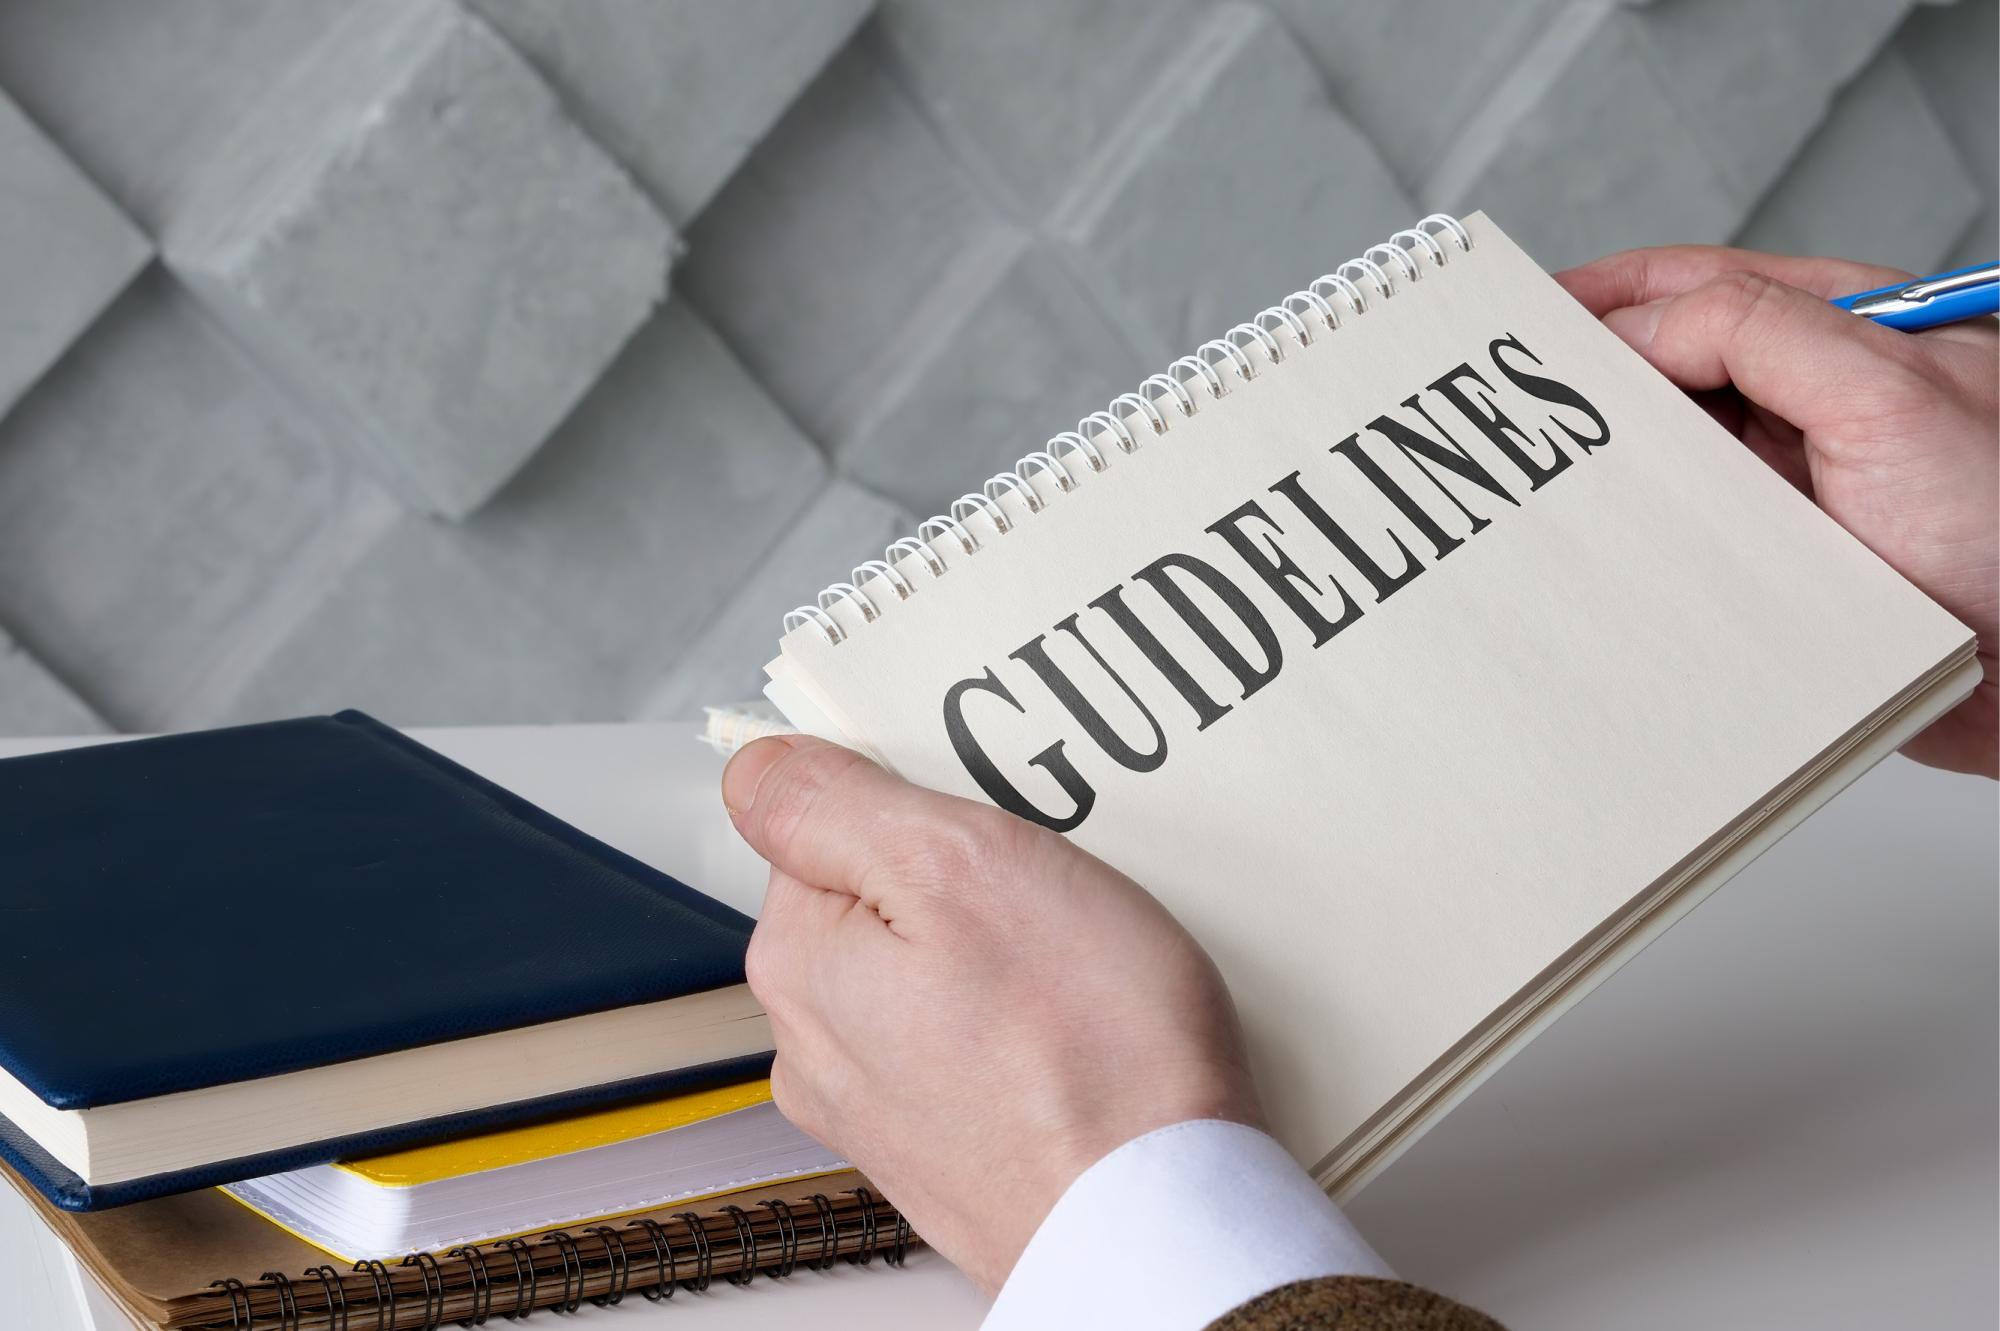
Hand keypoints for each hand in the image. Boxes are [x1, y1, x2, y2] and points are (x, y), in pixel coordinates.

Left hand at [722, 735, 1260, 1290]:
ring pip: (936, 977)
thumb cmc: (1085, 1056)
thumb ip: (837, 806)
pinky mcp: (952, 1149)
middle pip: (882, 902)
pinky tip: (1083, 1027)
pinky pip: (979, 1045)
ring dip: (1002, 956)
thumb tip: (759, 769)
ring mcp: (885, 1110)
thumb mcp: (956, 865)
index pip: (824, 826)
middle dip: (964, 883)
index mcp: (800, 963)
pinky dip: (1027, 1025)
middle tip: (1046, 891)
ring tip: (1079, 964)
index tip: (982, 817)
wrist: (1159, 1223)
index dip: (915, 803)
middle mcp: (820, 1048)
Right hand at [1558, 247, 1997, 777]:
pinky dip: (1639, 553)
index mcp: (1845, 334)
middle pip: (1667, 377)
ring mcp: (1797, 493)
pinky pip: (1688, 553)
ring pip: (1669, 469)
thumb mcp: (1890, 395)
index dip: (1598, 296)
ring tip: (1534, 487)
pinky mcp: (1786, 572)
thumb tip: (1637, 328)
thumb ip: (1758, 335)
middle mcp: (1813, 408)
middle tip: (1503, 412)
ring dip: (1608, 478)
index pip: (1693, 287)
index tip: (1514, 320)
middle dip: (1585, 389)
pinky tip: (1601, 561)